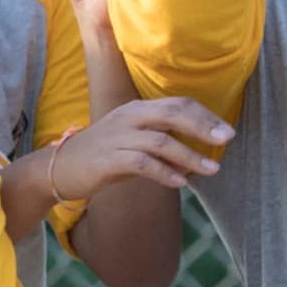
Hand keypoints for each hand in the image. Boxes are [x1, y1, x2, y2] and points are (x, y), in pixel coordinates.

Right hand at [46, 96, 231, 203]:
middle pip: (172, 114)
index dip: (205, 115)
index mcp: (137, 109)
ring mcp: (117, 138)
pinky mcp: (108, 160)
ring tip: (212, 170)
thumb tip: (194, 161)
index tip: (227, 130)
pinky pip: (142, 164)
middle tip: (226, 139)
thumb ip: (161, 144)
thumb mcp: (132, 143)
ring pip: (161, 141)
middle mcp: (128, 117)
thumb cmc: (102, 157)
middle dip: (203, 126)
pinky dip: (165, 172)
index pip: (177, 104)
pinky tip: (181, 182)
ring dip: (190, 156)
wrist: (59, 169)